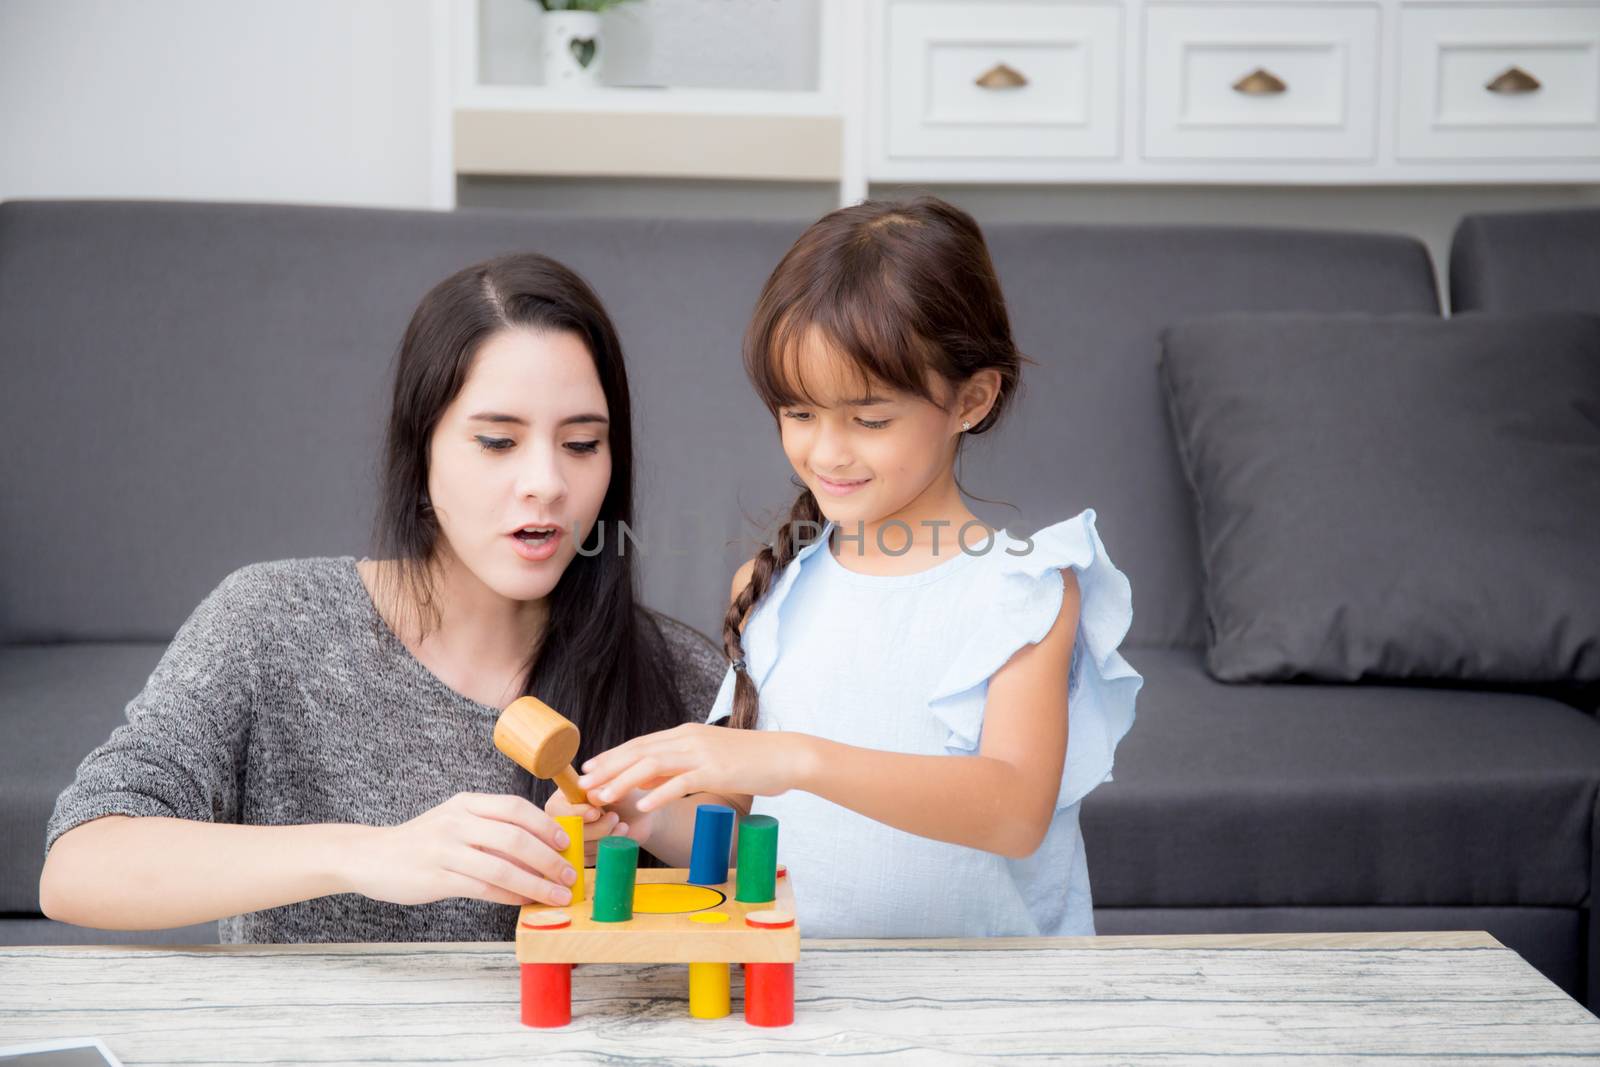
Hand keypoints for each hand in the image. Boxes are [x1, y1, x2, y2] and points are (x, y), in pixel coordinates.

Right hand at [346, 792, 578, 907]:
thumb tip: (539, 849)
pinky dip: (508, 896)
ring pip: (502, 867)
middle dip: (549, 859)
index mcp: (466, 803)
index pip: (515, 808)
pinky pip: (482, 887)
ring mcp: (445, 850)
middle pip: (515, 838)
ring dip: (535, 883)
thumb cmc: (423, 841)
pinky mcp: (437, 878)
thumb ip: (490, 829)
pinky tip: (524, 901)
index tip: (566, 843)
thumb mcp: (455, 821)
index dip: (545, 826)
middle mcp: (457, 822)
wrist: (371, 856)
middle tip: (569, 875)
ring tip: (555, 895)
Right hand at [543, 788, 638, 861]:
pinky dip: (606, 850)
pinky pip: (589, 860)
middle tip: (614, 817)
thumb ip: (602, 790)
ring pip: (581, 849)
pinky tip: (618, 839)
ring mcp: (570, 841)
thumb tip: (592, 795)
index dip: (576, 814)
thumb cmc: (623, 795)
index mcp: (562, 799)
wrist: (638, 815)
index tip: (596, 813)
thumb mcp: (614, 788)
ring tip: (622, 826)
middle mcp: (561, 820)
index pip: (557, 810)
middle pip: (569, 833)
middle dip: (597, 827)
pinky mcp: (581, 856)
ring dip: (606, 838)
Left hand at [576, 723, 807, 813]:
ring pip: (652, 764)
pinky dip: (659, 792)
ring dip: (623, 780)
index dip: (612, 756)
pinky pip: (681, 781)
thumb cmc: (749, 761)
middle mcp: (688, 739)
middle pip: (638, 751)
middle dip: (607, 768)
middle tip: (583, 784)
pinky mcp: (716, 770)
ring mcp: (701, 753)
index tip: (588, 769)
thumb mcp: (707, 760)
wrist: (785, 755)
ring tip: (602, 796)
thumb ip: (676, 766)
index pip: (640, 743)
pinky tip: (643, 804)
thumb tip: (645, 779)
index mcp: (685, 734)